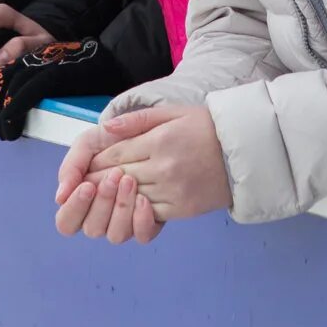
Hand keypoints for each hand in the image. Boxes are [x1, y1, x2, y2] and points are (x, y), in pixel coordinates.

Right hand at [50, 121, 161, 244]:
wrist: (147, 132)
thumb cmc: (112, 140)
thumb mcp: (87, 144)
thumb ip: (71, 167)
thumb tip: (59, 198)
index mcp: (80, 203)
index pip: (66, 223)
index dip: (74, 208)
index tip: (87, 185)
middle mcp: (100, 218)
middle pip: (92, 229)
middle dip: (102, 202)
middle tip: (114, 175)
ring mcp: (124, 223)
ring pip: (115, 235)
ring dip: (121, 208)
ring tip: (130, 181)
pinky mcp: (148, 223)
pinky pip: (142, 236)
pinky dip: (141, 219)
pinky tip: (144, 198)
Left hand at [89, 104, 228, 224]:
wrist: (246, 152)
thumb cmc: (207, 127)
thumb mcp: (173, 112)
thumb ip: (138, 119)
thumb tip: (107, 128)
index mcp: (160, 141)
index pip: (116, 154)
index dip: (95, 162)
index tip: (83, 166)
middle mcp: (164, 168)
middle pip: (118, 177)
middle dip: (97, 181)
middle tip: (80, 186)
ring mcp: (173, 191)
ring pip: (130, 197)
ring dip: (110, 199)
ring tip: (96, 199)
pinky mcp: (182, 209)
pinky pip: (149, 213)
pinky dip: (133, 211)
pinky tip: (123, 208)